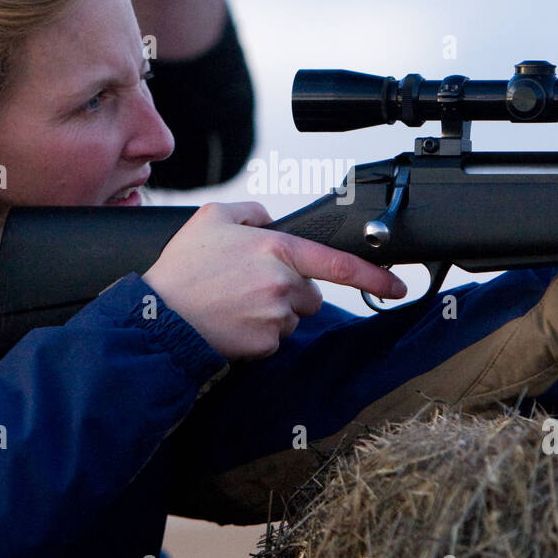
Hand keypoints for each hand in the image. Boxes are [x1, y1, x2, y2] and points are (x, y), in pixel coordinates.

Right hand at [142, 202, 406, 360]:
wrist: (159, 318)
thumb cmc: (183, 269)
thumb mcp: (212, 218)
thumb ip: (252, 212)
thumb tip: (273, 222)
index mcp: (276, 249)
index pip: (336, 263)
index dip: (374, 276)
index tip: (398, 285)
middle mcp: (282, 284)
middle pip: (310, 293)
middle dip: (289, 290)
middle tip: (246, 285)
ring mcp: (275, 317)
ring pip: (292, 317)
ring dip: (272, 312)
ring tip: (232, 303)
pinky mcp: (265, 345)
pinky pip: (274, 339)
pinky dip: (258, 333)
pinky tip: (231, 322)